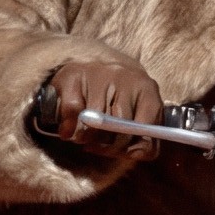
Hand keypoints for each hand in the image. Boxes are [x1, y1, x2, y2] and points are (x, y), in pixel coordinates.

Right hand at [42, 60, 162, 160]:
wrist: (93, 61)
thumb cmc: (120, 97)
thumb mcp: (139, 114)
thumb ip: (145, 140)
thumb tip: (134, 153)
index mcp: (147, 89)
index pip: (146, 129)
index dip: (133, 148)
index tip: (122, 153)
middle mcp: (125, 78)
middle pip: (120, 128)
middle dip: (109, 147)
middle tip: (99, 148)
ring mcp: (99, 74)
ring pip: (94, 122)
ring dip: (86, 138)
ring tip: (84, 138)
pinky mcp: (74, 74)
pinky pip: (72, 111)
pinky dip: (68, 127)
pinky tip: (68, 130)